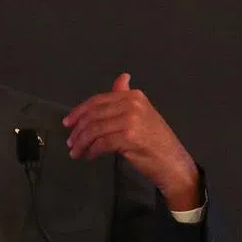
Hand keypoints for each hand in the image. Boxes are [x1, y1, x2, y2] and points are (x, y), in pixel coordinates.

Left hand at [62, 73, 200, 210]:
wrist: (173, 164)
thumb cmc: (156, 142)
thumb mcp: (142, 114)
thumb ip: (127, 97)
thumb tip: (121, 78)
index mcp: (134, 96)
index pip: (98, 101)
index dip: (79, 112)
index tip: (67, 123)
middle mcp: (132, 104)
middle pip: (94, 115)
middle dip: (78, 130)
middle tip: (70, 142)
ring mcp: (131, 120)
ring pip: (94, 130)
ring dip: (81, 142)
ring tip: (76, 152)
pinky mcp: (129, 137)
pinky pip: (101, 143)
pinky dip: (92, 151)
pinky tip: (89, 156)